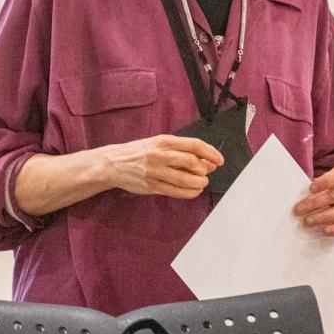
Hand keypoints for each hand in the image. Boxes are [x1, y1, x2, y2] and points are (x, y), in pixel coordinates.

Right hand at [104, 135, 223, 198]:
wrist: (113, 163)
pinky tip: (194, 191)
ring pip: (185, 180)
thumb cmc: (139, 151)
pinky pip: (176, 192)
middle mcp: (159, 155)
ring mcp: (155, 172)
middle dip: (205, 170)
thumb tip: (208, 162)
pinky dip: (190, 193)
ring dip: (199, 183)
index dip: (210, 153)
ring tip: (202, 182)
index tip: (220, 160)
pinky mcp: (152, 186)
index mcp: (163, 141)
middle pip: (191, 163)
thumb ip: (182, 151)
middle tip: (208, 172)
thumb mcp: (159, 143)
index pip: (193, 145)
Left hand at [292, 166, 333, 236]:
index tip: (310, 188)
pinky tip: (324, 230)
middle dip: (315, 203)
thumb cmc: (328, 187)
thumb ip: (313, 187)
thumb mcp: (322, 181)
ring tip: (307, 221)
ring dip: (322, 217)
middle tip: (299, 209)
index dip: (324, 182)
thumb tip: (295, 196)